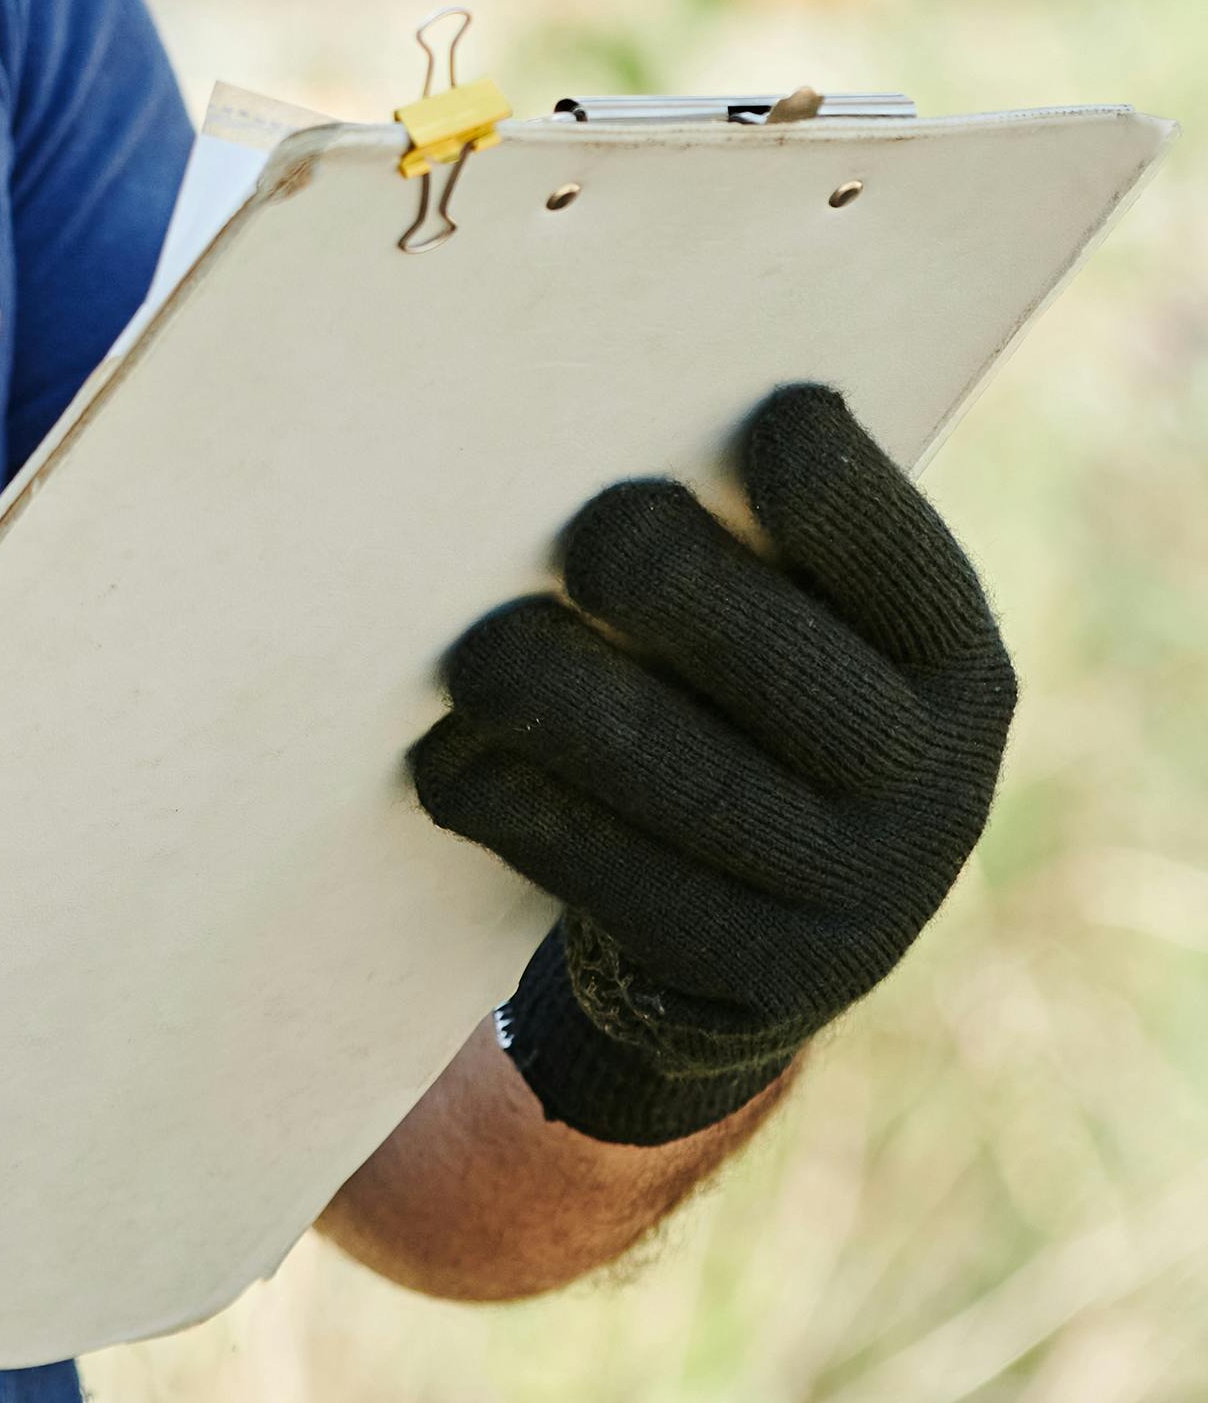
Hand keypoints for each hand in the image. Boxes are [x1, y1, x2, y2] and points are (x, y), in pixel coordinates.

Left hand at [409, 383, 1015, 1146]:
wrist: (762, 911)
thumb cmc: (748, 690)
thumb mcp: (798, 615)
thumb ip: (742, 539)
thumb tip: (588, 426)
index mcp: (950, 656)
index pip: (893, 560)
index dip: (833, 492)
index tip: (760, 423)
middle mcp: (933, 781)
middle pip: (791, 670)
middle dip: (677, 590)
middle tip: (586, 537)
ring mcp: (857, 898)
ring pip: (694, 787)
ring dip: (569, 708)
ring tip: (476, 654)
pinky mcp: (758, 979)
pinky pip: (623, 886)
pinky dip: (525, 814)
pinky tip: (451, 761)